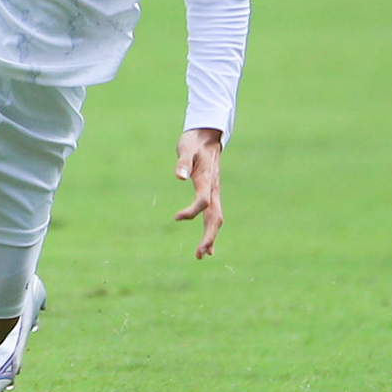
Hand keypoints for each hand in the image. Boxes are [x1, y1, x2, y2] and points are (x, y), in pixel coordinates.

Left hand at [173, 128, 223, 258]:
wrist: (208, 136)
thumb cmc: (194, 142)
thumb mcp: (186, 148)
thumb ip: (183, 162)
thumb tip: (179, 176)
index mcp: (207, 179)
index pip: (203, 201)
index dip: (191, 211)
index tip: (176, 217)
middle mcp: (213, 189)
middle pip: (215, 217)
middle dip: (209, 236)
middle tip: (199, 254)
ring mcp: (214, 192)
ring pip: (216, 219)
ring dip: (210, 237)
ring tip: (201, 255)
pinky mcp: (212, 194)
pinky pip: (213, 216)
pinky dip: (211, 232)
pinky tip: (207, 247)